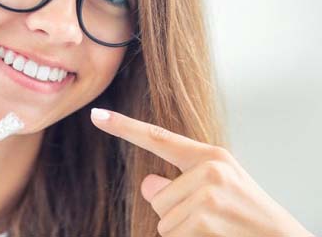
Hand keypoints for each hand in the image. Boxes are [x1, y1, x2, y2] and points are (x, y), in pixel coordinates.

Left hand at [90, 108, 313, 236]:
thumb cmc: (245, 217)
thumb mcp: (216, 190)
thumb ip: (178, 182)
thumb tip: (147, 184)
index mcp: (209, 156)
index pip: (157, 138)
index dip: (123, 127)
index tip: (96, 116)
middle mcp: (209, 167)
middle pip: (156, 196)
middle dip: (174, 215)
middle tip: (211, 220)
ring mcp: (208, 192)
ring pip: (163, 220)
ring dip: (184, 232)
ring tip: (216, 230)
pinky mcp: (205, 217)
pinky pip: (173, 236)